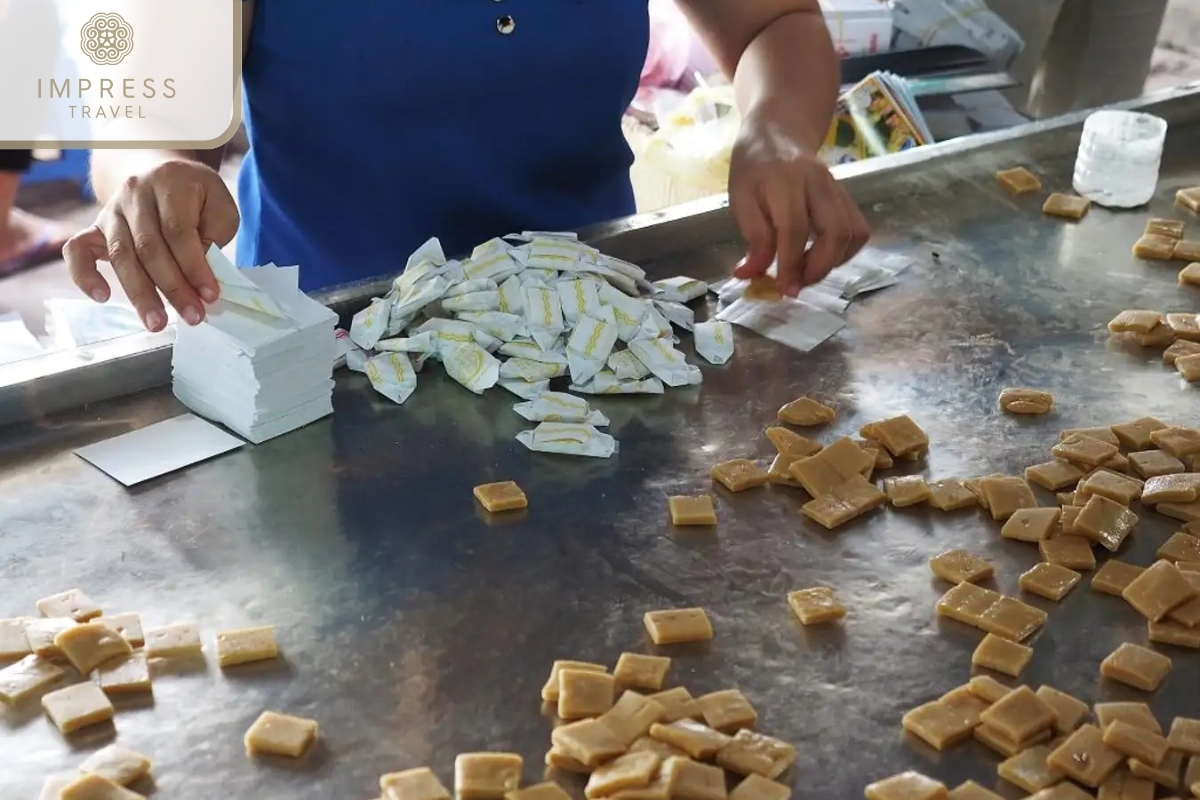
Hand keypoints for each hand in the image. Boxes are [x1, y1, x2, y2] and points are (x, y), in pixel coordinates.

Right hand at [63, 159, 238, 331]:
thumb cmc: (196, 197)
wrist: (160, 172)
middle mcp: (134, 193)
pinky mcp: (95, 227)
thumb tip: (200, 275)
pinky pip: (77, 250)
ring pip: (121, 255)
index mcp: (170, 182)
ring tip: (157, 323)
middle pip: (149, 247)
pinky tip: (102, 297)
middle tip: (192, 317)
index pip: (179, 232)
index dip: (194, 268)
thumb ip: (214, 236)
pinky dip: (84, 275)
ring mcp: (111, 210)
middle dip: (172, 287)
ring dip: (140, 294)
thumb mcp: (219, 207)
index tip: (210, 296)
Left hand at [728, 101, 869, 295]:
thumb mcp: (740, 199)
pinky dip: (845, 252)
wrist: (779, 133)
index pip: (794, 227)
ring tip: (805, 272)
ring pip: (853, 233)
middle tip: (796, 285)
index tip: (784, 290)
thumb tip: (751, 275)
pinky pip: (858, 230)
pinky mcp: (847, 197)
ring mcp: (838, 189)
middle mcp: (819, 182)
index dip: (791, 263)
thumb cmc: (754, 169)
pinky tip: (821, 257)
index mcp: (785, 179)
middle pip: (835, 231)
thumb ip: (751, 237)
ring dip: (833, 262)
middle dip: (819, 268)